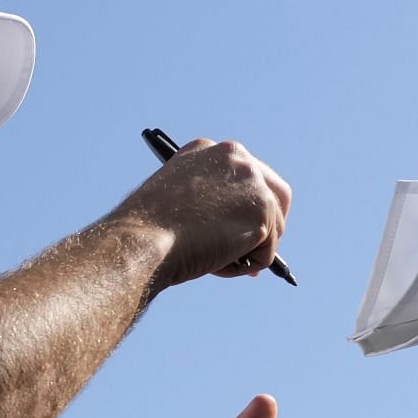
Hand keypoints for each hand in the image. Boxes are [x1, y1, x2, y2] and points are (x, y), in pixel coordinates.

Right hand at [110, 138, 291, 285]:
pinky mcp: (262, 211)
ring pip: (273, 226)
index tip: (237, 227)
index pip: (246, 175)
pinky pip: (267, 252)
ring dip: (250, 252)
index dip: (245, 206)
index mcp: (209, 151)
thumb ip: (205, 203)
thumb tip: (231, 229)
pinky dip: (246, 267)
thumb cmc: (147, 232)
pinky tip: (216, 264)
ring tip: (215, 262)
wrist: (141, 241)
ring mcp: (252, 182)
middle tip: (253, 252)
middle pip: (276, 193)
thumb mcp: (176, 203)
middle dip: (268, 225)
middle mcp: (235, 157)